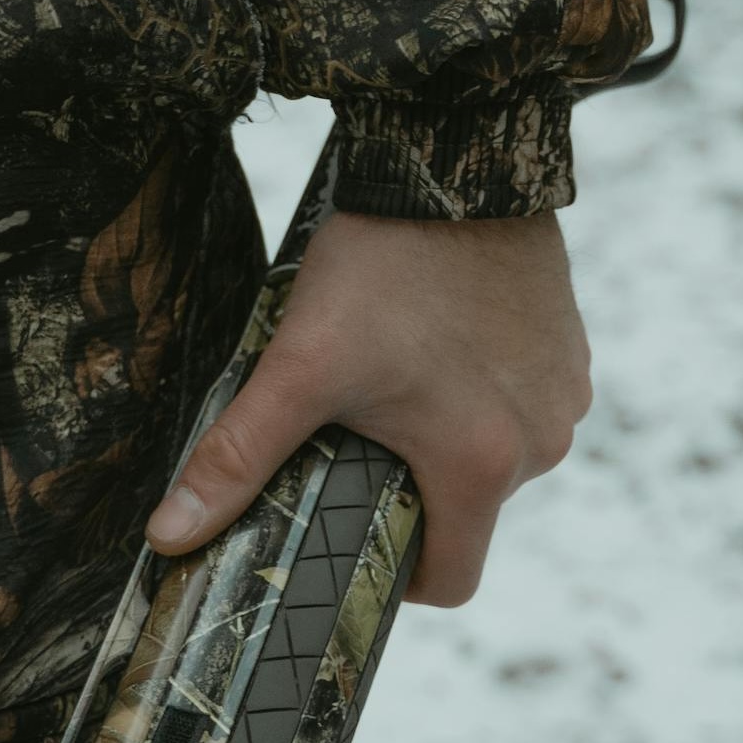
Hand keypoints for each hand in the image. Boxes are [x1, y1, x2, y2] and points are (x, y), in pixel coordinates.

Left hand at [143, 209, 591, 606]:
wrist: (454, 161)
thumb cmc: (382, 265)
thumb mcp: (298, 365)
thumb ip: (236, 457)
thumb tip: (170, 534)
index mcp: (482, 464)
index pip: (450, 580)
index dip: (399, 576)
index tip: (359, 533)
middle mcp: (543, 441)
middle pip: (471, 511)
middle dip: (416, 486)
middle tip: (361, 429)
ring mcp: (566, 393)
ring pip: (501, 454)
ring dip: (455, 435)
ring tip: (401, 374)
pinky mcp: (573, 350)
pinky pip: (528, 402)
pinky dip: (487, 390)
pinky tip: (445, 342)